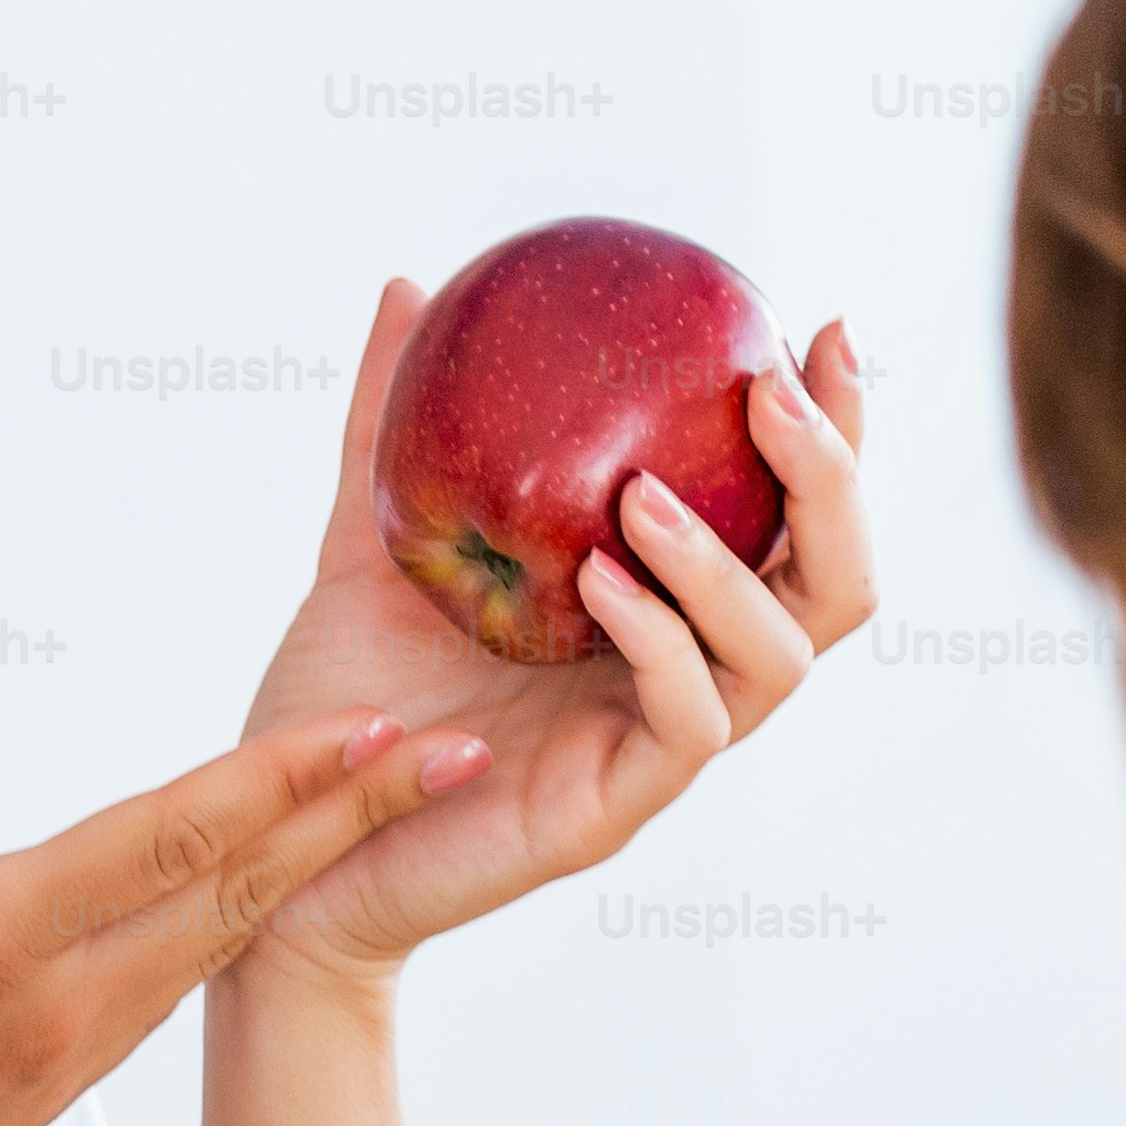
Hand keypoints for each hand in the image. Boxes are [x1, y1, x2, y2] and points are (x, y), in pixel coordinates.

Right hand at [0, 677, 474, 1125]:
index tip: (374, 725)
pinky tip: (266, 887)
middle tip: (458, 752)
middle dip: (347, 815)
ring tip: (388, 803)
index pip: (159, 844)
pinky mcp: (49, 1098)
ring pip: (211, 946)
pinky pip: (168, 991)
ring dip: (306, 867)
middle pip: (229, 895)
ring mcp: (59, 1066)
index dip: (275, 779)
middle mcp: (49, 1017)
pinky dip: (236, 924)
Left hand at [237, 280, 874, 992]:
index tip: (819, 327)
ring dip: (730, 563)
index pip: (789, 520)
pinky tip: (597, 581)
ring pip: (782, 656)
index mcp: (659, 610)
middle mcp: (686, 676)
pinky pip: (690, 723)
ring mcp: (658, 749)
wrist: (287, 840)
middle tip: (769, 394)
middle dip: (834, 483)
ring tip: (646, 497)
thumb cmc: (343, 702)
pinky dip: (659, 642)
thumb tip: (408, 285)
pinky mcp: (616, 808)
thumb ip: (390, 429)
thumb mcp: (368, 542)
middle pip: (838, 586)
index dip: (833, 432)